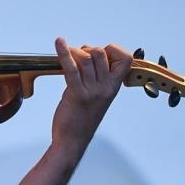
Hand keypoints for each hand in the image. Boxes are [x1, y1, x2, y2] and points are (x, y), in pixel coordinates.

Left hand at [51, 37, 132, 159]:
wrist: (72, 141)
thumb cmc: (81, 119)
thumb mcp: (96, 96)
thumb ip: (96, 78)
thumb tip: (87, 56)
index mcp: (114, 87)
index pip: (126, 58)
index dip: (113, 49)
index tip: (101, 54)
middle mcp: (106, 87)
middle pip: (101, 53)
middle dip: (87, 49)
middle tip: (78, 57)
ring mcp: (93, 91)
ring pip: (87, 57)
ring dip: (74, 52)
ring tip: (67, 56)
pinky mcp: (77, 94)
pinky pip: (71, 68)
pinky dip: (63, 52)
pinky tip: (59, 43)